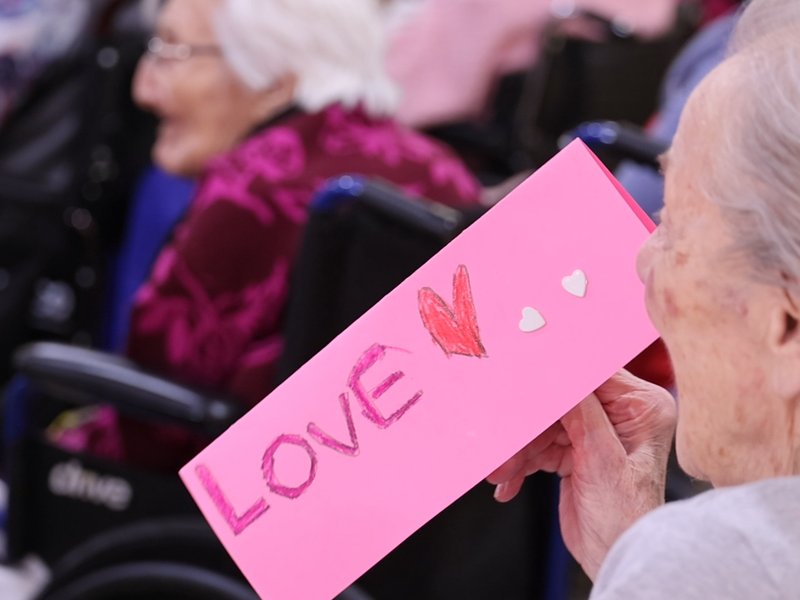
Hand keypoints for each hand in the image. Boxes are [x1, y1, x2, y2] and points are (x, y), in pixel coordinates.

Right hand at [487, 370, 676, 579]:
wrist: (617, 559)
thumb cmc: (628, 520)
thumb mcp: (603, 460)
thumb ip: (581, 412)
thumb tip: (558, 372)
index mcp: (642, 408)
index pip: (591, 376)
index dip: (554, 378)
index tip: (521, 380)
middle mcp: (620, 416)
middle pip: (560, 403)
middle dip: (528, 426)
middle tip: (502, 437)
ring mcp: (596, 434)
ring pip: (544, 426)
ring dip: (519, 450)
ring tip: (500, 470)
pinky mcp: (575, 453)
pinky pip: (540, 447)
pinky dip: (521, 464)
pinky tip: (508, 481)